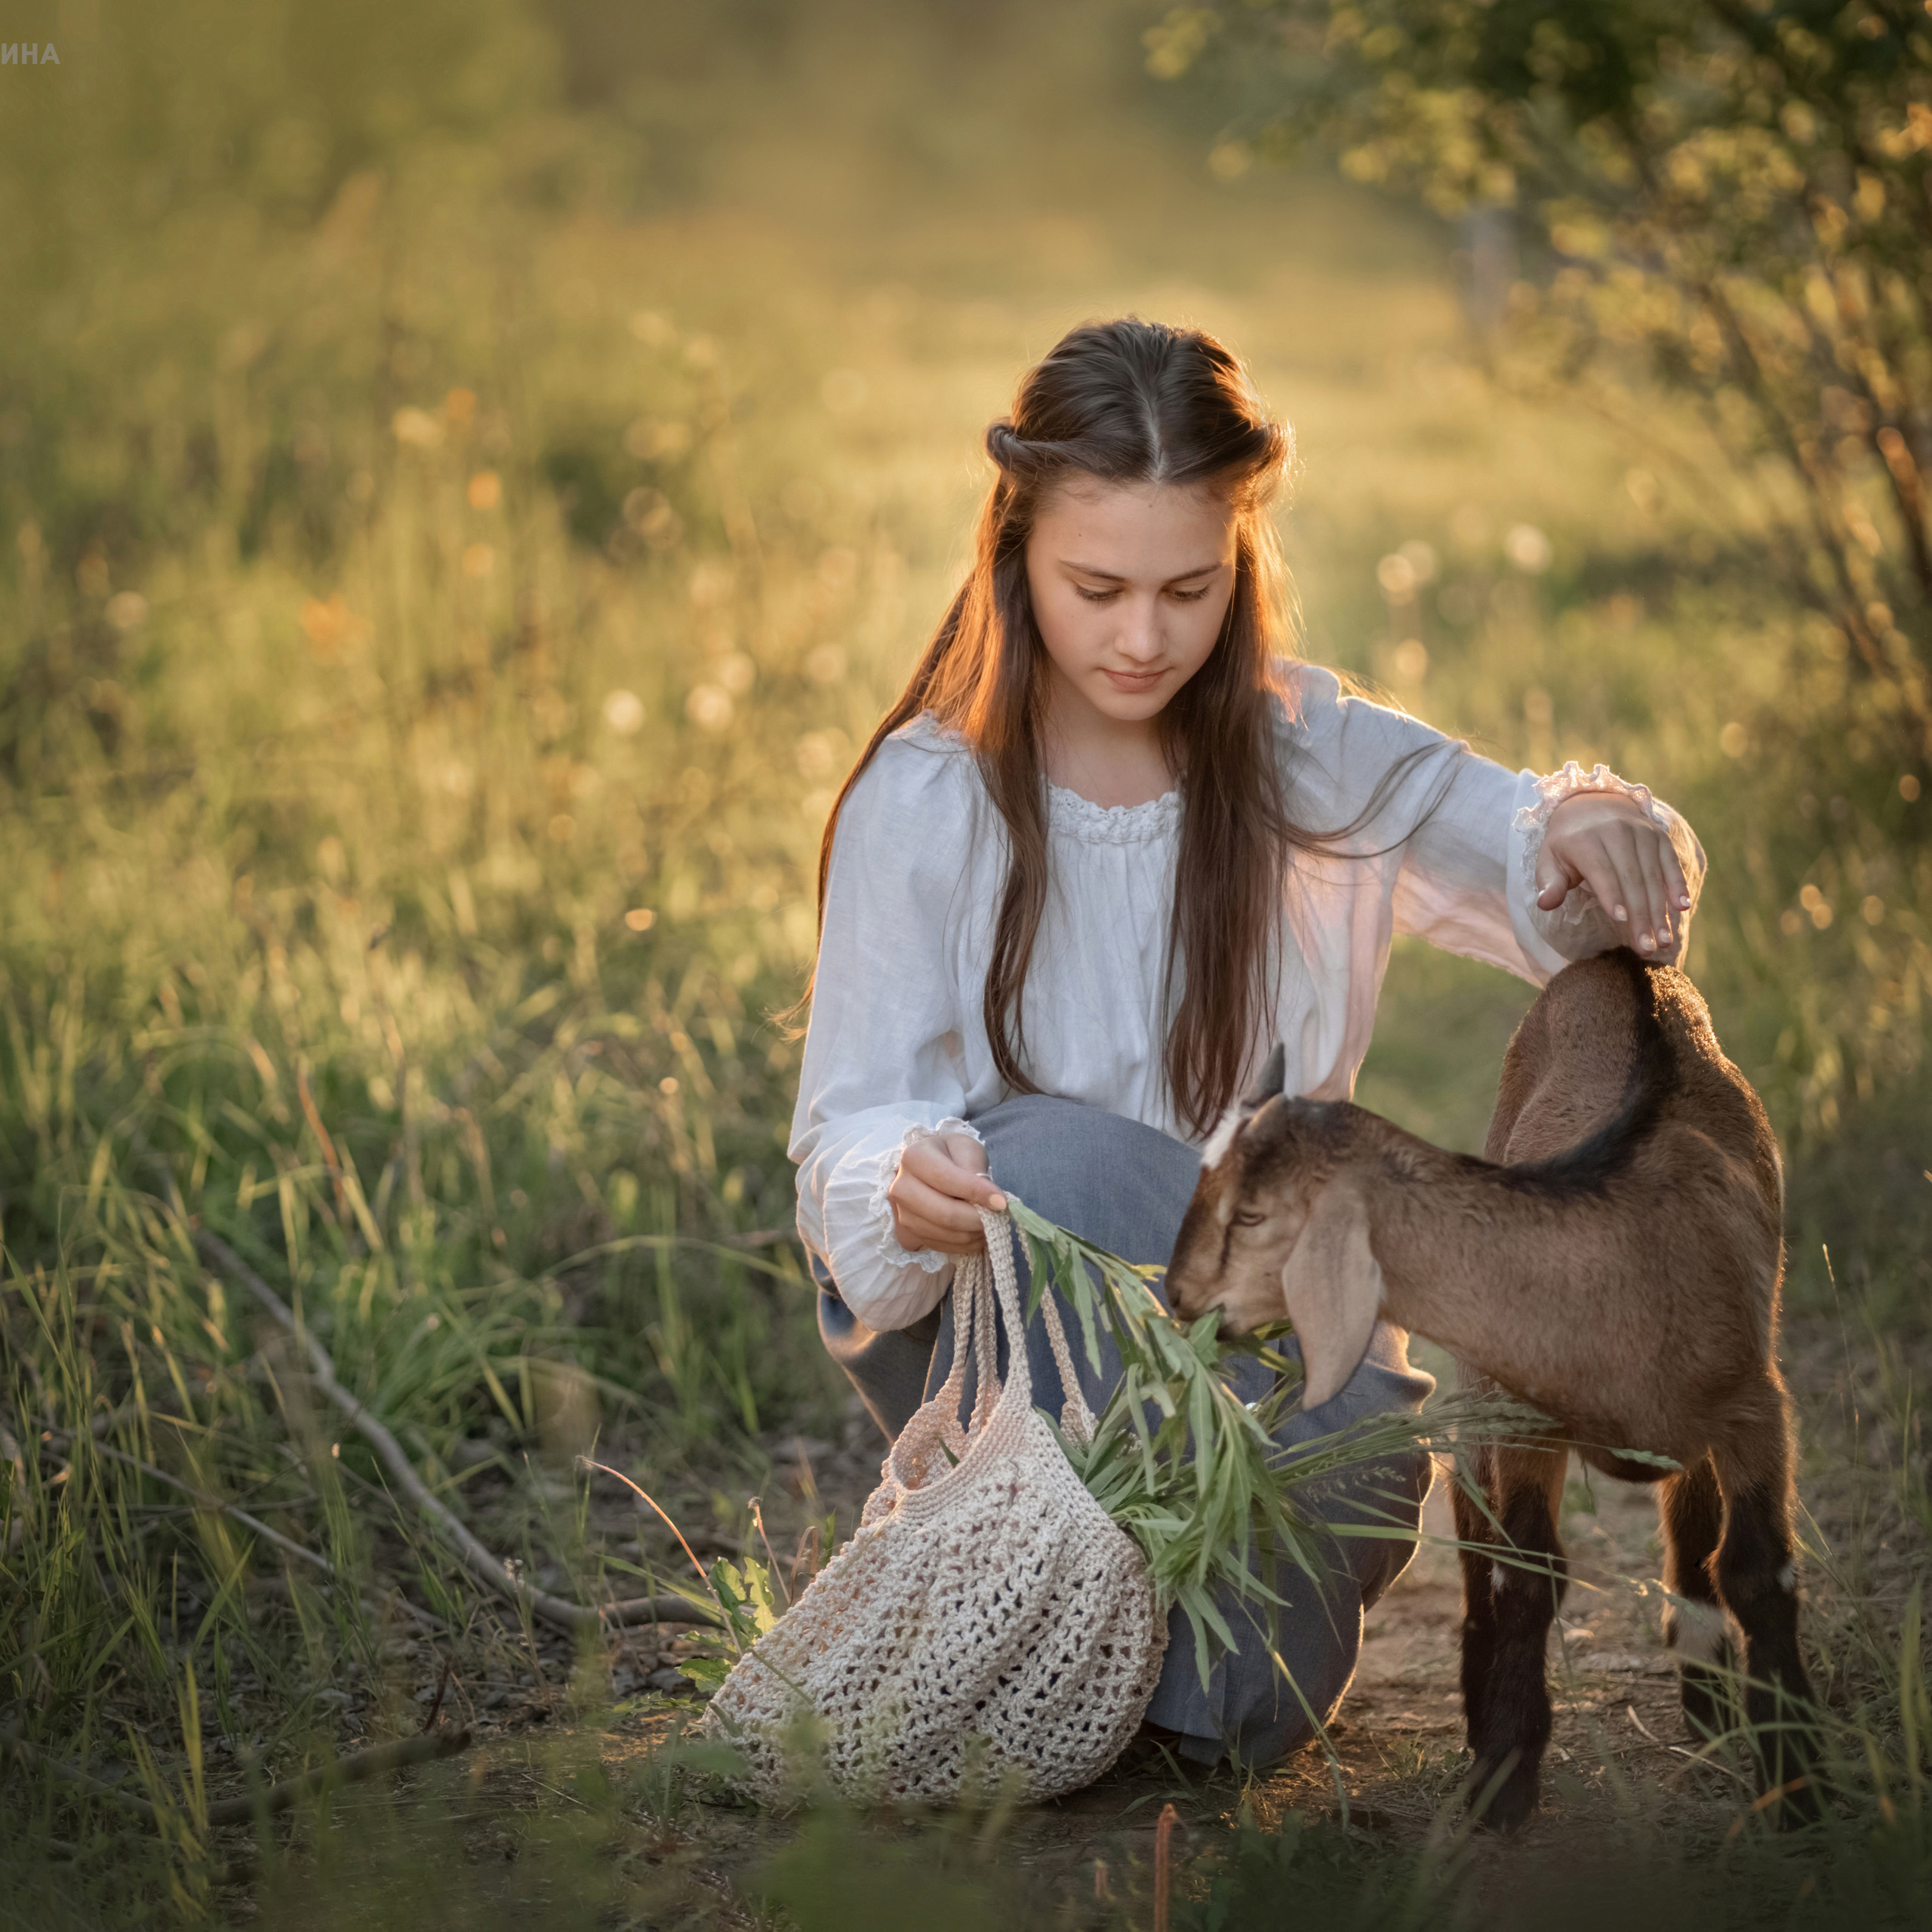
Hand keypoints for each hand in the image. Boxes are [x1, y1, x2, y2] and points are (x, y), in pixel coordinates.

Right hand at [888, 1131, 1006, 1254]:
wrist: (929, 1170)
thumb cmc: (951, 1155)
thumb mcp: (966, 1148)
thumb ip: (974, 1168)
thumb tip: (989, 1199)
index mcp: (913, 1158)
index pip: (946, 1179)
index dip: (976, 1192)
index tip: (1001, 1202)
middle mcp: (901, 1188)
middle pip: (943, 1213)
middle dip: (977, 1219)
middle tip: (998, 1216)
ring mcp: (902, 1214)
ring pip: (945, 1233)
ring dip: (974, 1233)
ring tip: (990, 1222)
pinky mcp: (910, 1235)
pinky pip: (942, 1246)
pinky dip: (966, 1244)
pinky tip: (976, 1231)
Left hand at [1538, 790, 1691, 958]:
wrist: (1591, 803)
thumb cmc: (1567, 843)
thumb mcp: (1549, 858)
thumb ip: (1548, 882)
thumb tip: (1545, 904)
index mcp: (1585, 839)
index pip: (1601, 870)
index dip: (1611, 894)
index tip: (1620, 920)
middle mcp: (1616, 831)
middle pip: (1631, 878)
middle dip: (1640, 915)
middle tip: (1645, 948)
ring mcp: (1641, 832)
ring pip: (1652, 875)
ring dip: (1660, 910)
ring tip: (1663, 941)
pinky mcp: (1658, 835)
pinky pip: (1670, 862)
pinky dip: (1677, 884)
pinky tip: (1683, 907)